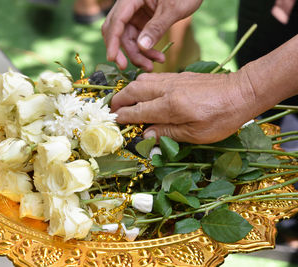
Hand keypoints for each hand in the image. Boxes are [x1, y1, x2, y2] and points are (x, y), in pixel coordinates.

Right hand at [102, 0, 201, 71]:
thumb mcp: (173, 9)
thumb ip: (157, 27)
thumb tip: (142, 47)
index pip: (116, 21)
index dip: (112, 41)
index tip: (112, 59)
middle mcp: (130, 5)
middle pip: (117, 31)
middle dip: (123, 51)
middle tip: (127, 68)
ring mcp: (135, 14)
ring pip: (128, 39)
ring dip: (137, 54)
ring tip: (151, 66)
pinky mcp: (142, 21)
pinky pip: (138, 39)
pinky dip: (146, 51)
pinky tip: (157, 58)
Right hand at [111, 70, 261, 143]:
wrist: (242, 92)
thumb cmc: (222, 118)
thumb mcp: (196, 134)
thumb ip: (168, 133)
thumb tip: (146, 135)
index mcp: (170, 106)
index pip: (138, 111)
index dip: (124, 116)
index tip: (114, 121)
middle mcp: (167, 89)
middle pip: (134, 90)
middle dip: (120, 100)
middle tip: (112, 109)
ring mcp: (173, 79)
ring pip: (142, 80)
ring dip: (128, 89)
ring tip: (123, 99)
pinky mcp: (179, 75)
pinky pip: (153, 77)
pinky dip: (142, 83)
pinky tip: (143, 90)